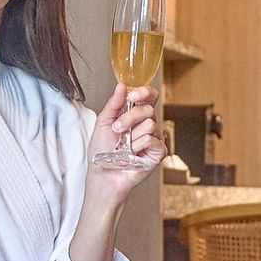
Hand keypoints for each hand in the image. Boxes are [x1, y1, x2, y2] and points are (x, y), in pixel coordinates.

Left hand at [85, 86, 162, 200]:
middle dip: (130, 118)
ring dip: (132, 136)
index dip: (145, 92)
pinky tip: (133, 154)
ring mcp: (154, 138)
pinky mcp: (158, 152)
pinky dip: (139, 146)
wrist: (103, 174)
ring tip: (123, 146)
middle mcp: (147, 124)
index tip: (133, 94)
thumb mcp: (103, 123)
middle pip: (148, 109)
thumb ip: (113, 104)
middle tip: (117, 129)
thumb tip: (122, 86)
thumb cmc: (102, 152)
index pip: (149, 96)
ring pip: (150, 124)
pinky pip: (152, 140)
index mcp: (135, 115)